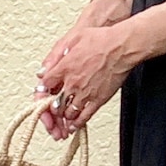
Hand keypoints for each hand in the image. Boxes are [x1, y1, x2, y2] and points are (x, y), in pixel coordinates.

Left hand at [33, 24, 134, 139]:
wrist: (122, 47)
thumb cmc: (102, 40)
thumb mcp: (73, 40)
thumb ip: (56, 56)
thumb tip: (44, 69)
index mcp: (64, 68)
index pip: (45, 85)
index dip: (43, 90)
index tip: (45, 92)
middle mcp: (73, 83)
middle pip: (55, 103)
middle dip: (52, 110)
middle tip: (53, 112)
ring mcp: (85, 93)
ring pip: (68, 112)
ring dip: (64, 117)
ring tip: (63, 118)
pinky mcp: (98, 99)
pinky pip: (85, 116)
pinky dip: (77, 123)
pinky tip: (74, 126)